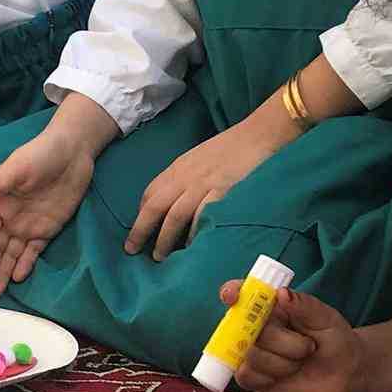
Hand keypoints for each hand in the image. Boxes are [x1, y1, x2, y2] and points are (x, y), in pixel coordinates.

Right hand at [0, 131, 96, 297]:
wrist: (73, 151)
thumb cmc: (41, 154)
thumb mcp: (17, 167)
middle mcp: (10, 217)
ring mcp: (28, 224)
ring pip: (13, 253)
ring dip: (4, 271)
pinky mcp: (47, 228)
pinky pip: (34, 250)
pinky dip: (26, 264)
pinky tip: (19, 278)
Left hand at [126, 121, 279, 261]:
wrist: (258, 134)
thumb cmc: (229, 148)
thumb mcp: (197, 159)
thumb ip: (183, 178)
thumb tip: (170, 201)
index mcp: (177, 169)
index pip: (149, 194)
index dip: (140, 215)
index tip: (136, 232)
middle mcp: (185, 178)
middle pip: (155, 207)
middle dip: (140, 230)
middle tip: (132, 250)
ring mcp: (204, 185)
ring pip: (175, 216)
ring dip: (164, 238)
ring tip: (159, 256)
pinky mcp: (223, 192)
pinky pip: (202, 216)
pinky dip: (194, 232)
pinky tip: (190, 246)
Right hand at [225, 281, 363, 391]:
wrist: (345, 375)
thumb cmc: (334, 340)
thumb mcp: (326, 318)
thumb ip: (305, 305)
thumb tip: (281, 292)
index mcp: (268, 306)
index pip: (239, 293)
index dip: (231, 293)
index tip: (233, 297)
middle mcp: (253, 326)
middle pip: (245, 329)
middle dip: (282, 342)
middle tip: (308, 346)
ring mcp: (248, 350)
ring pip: (251, 355)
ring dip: (283, 363)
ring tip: (300, 361)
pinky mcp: (249, 375)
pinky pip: (246, 376)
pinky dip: (269, 377)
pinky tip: (285, 375)